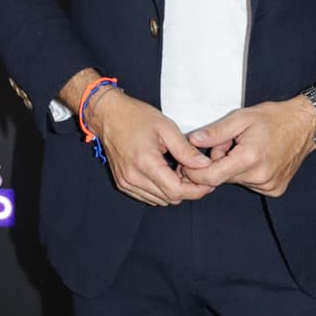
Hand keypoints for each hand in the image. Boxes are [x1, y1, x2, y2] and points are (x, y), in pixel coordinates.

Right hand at [87, 88, 216, 205]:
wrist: (108, 114)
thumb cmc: (135, 117)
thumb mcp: (166, 128)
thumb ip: (186, 150)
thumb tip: (204, 164)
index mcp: (145, 162)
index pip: (176, 191)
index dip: (196, 191)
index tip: (207, 183)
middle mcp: (133, 177)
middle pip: (169, 198)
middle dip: (187, 190)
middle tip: (193, 172)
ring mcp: (126, 182)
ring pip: (159, 201)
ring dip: (173, 191)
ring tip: (178, 170)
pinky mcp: (123, 183)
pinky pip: (147, 197)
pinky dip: (160, 190)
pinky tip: (164, 174)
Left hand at [186, 98, 315, 196]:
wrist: (305, 125)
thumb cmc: (275, 118)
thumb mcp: (241, 118)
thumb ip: (215, 132)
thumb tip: (193, 141)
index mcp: (249, 158)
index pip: (211, 177)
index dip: (194, 172)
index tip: (187, 164)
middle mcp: (260, 176)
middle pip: (221, 179)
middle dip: (217, 163)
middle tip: (228, 144)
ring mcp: (268, 186)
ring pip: (235, 181)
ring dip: (232, 168)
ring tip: (245, 149)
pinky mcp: (275, 189)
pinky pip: (249, 184)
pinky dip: (246, 173)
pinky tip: (257, 158)